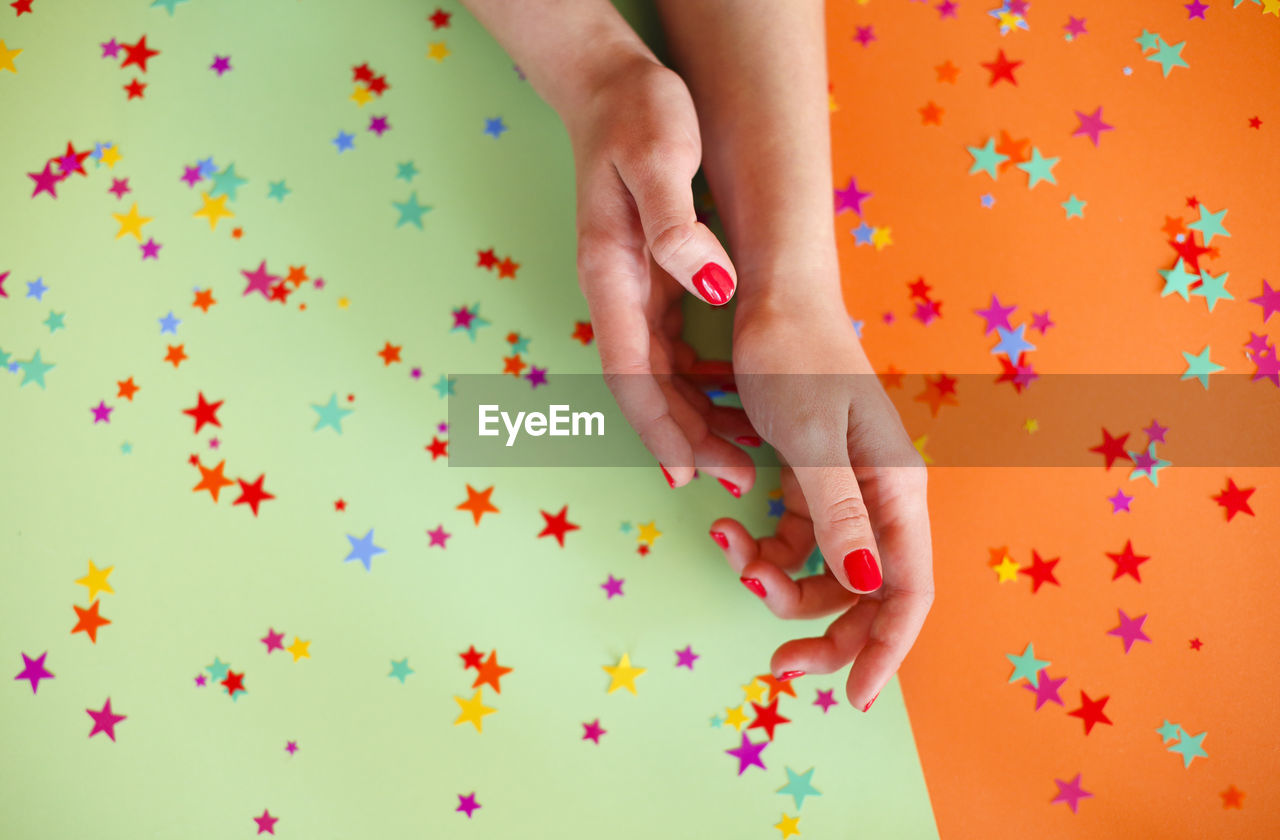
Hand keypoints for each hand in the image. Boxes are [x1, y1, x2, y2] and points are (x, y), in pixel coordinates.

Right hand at [562, 55, 745, 486]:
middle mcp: (615, 293)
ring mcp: (629, 291)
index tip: (688, 474)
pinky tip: (730, 400)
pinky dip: (698, 385)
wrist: (612, 87)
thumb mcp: (659, 156)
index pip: (632, 373)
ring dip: (695, 421)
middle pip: (646, 389)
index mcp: (612, 276)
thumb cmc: (638, 116)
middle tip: (738, 479)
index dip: (660, 430)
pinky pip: (669, 352)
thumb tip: (712, 283)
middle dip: (687, 441)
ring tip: (741, 457)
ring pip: (658, 378)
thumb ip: (675, 224)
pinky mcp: (647, 282)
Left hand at [711, 287, 933, 710]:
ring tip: (731, 552)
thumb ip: (838, 515)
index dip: (887, 650)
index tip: (856, 697)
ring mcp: (845, 490)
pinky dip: (763, 547)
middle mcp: (879, 498)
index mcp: (895, 491)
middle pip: (867, 595)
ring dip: (778, 582)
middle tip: (773, 662)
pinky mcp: (811, 479)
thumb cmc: (794, 356)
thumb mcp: (812, 440)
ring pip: (825, 571)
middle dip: (822, 631)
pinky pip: (795, 538)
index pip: (907, 591)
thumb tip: (866, 582)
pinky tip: (729, 527)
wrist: (770, 295)